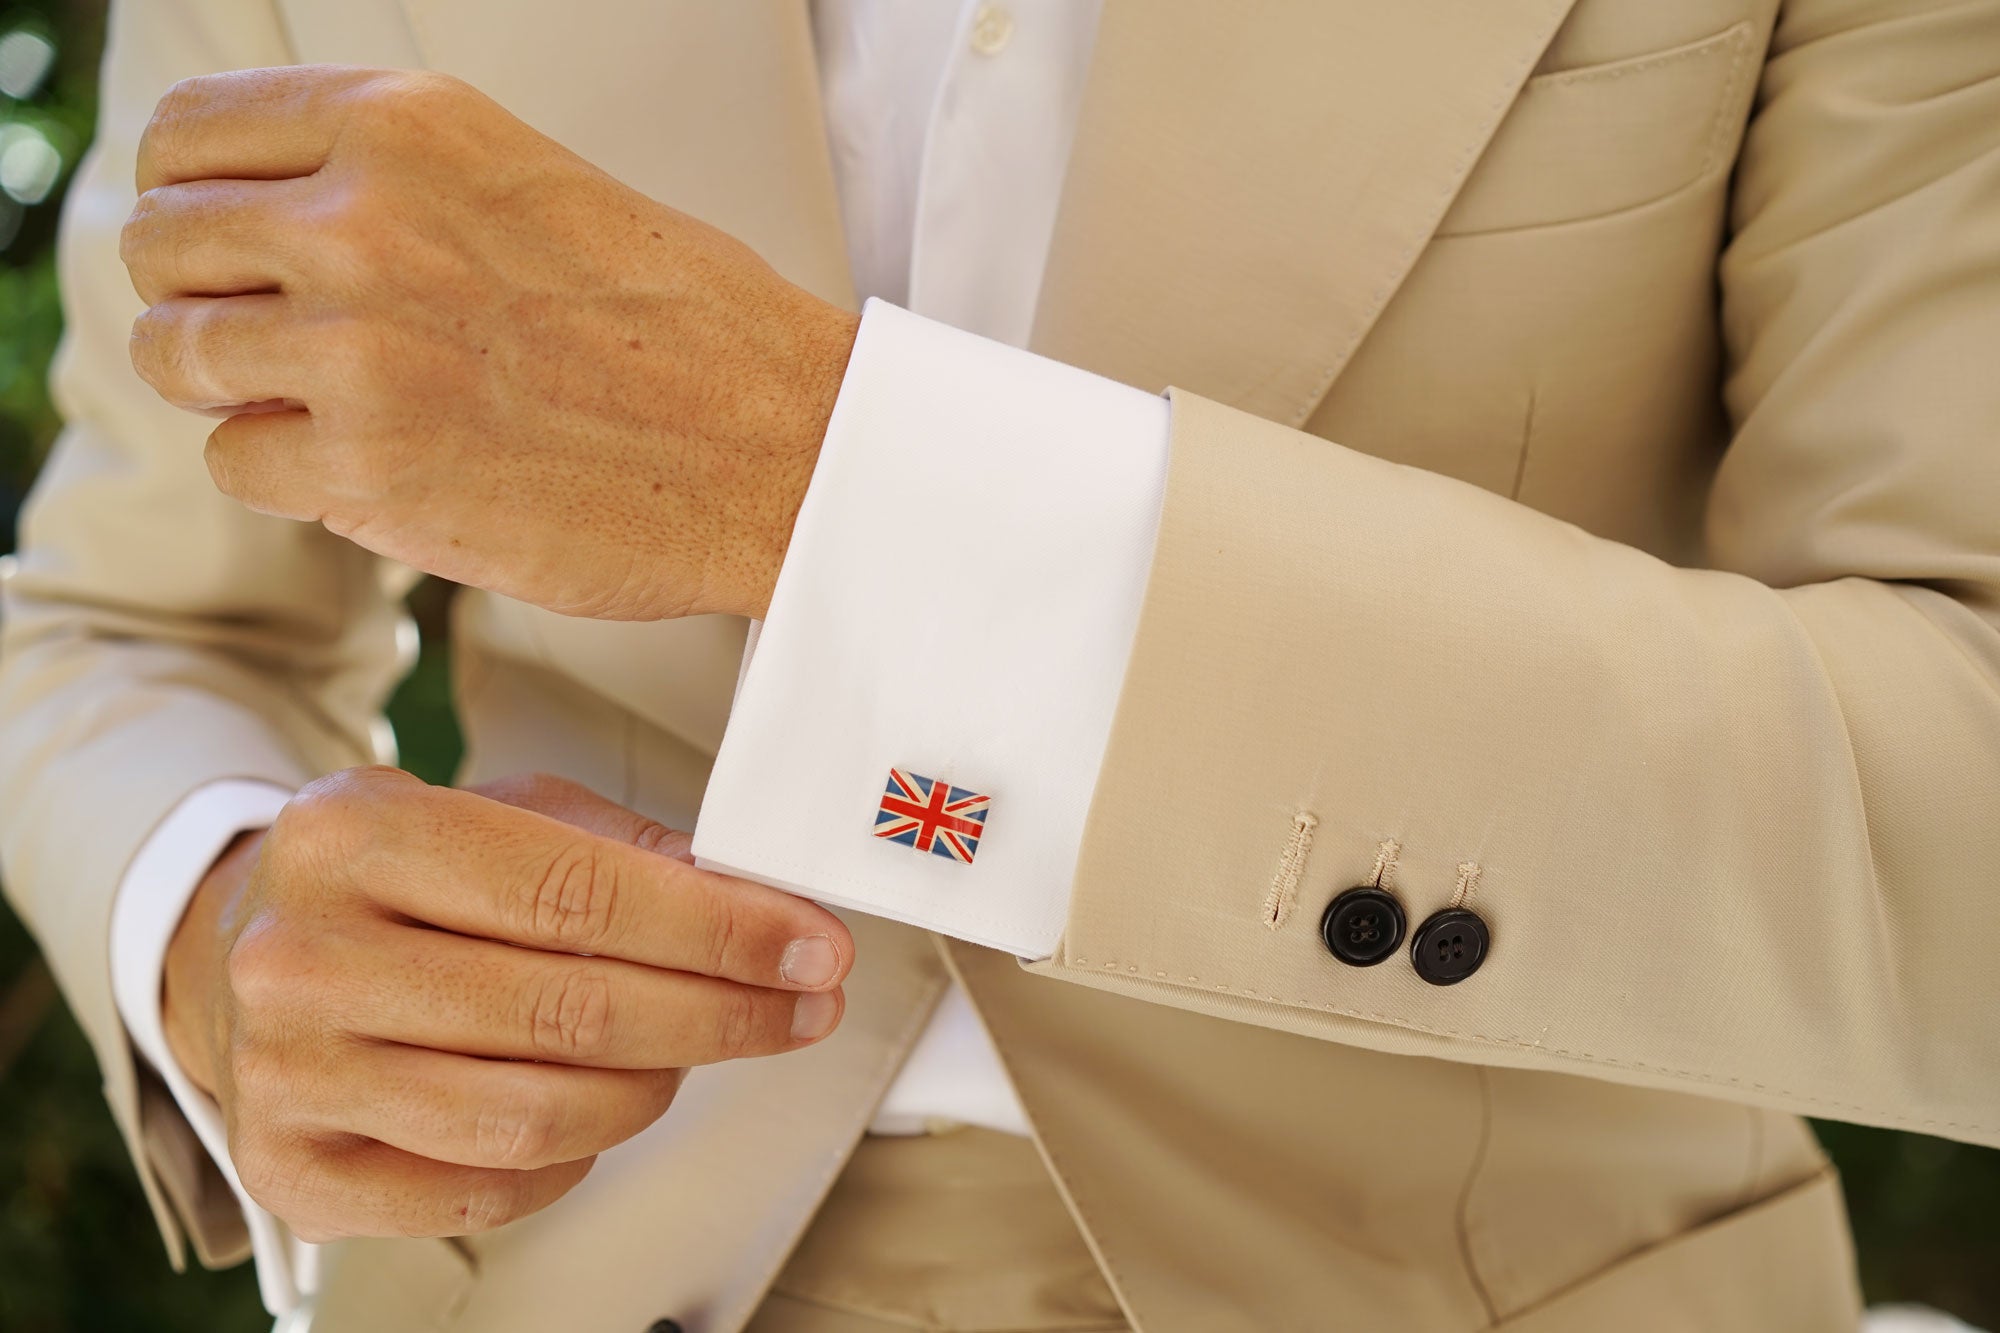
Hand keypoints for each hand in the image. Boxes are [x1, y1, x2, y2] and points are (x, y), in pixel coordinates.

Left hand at [121, 66, 858, 620]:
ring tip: (316, 408)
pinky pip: (236, 462)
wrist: (778, 445)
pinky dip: (288, 473)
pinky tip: (370, 466)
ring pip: (177, 355)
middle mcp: (362, 218)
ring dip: (231, 390)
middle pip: (160, 245)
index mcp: (407, 126)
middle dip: (197, 298)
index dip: (186, 196)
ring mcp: (355, 345)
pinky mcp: (366, 466)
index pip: (190, 134)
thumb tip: (279, 223)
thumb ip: (400, 184)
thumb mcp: (536, 184)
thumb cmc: (687, 326)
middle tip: (263, 341)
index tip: (216, 245)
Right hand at [160, 768, 852, 1241]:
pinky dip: (573, 1158)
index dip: (716, 930)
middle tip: (798, 1007)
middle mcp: (302, 955)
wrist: (240, 950)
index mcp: (353, 833)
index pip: (574, 894)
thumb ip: (623, 853)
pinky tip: (594, 1109)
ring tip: (687, 1052)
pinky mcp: (293, 1170)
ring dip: (652, 1090)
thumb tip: (757, 906)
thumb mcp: (496, 814)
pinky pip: (487, 1188)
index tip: (808, 947)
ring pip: (536, 1115)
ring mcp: (289, 1072)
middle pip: (568, 1012)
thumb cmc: (392, 879)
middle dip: (719, 1015)